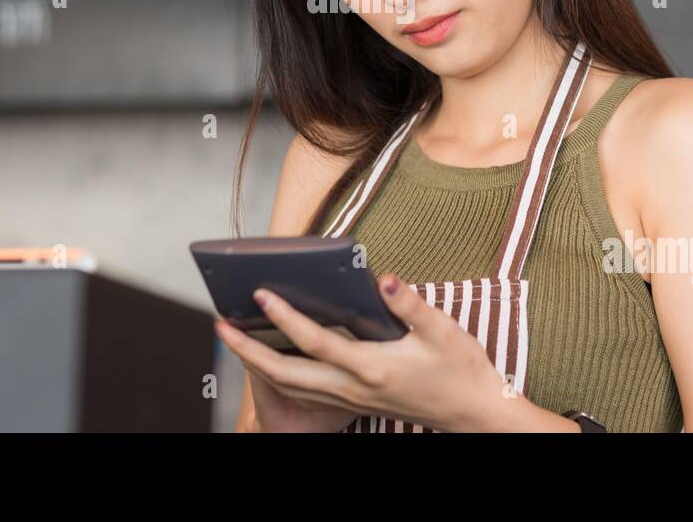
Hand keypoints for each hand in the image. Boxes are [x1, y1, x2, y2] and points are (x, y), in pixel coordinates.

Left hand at [214, 273, 511, 431]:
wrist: (472, 412)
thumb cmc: (461, 370)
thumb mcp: (443, 331)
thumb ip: (410, 305)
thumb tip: (383, 280)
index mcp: (371, 368)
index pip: (314, 342)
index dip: (284, 318)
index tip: (259, 295)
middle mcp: (354, 388)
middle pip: (286, 374)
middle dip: (247, 352)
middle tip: (220, 326)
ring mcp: (351, 400)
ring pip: (291, 388)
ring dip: (257, 365)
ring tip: (235, 340)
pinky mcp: (354, 404)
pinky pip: (305, 393)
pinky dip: (280, 376)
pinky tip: (271, 359)